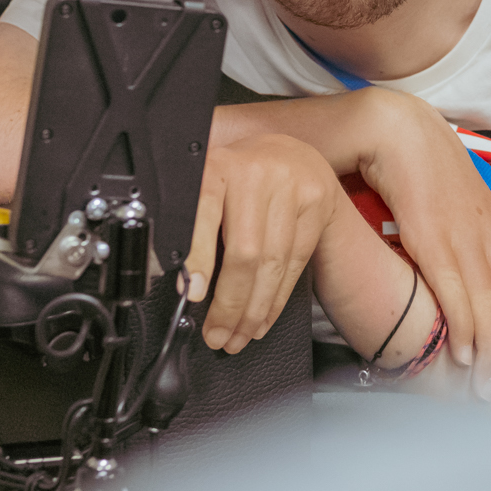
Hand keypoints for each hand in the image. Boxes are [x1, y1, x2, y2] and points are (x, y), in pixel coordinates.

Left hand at [186, 133, 339, 354]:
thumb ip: (192, 221)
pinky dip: (277, 298)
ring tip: (239, 336)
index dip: (198, 255)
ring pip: (273, 262)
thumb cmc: (241, 177)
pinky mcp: (316, 205)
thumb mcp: (211, 184)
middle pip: (245, 250)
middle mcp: (257, 174)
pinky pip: (295, 262)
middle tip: (217, 334)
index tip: (191, 293)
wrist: (294, 155)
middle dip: (230, 303)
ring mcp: (292, 189)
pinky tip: (264, 317)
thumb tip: (174, 277)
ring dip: (254, 309)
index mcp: (220, 166)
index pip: (206, 212)